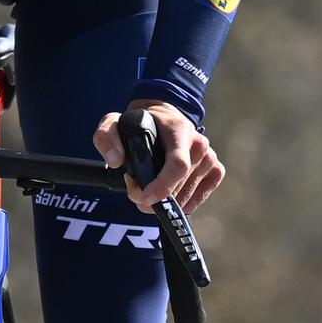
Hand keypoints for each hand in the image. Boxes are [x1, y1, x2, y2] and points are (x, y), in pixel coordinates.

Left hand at [92, 100, 224, 213]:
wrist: (163, 118)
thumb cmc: (139, 123)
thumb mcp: (114, 122)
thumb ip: (106, 137)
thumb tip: (116, 160)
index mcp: (179, 130)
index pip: (178, 165)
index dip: (163, 186)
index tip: (144, 197)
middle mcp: (199, 144)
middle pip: (179, 186)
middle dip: (154, 198)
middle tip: (135, 192)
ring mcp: (209, 158)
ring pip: (187, 196)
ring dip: (166, 203)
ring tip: (149, 190)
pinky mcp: (215, 170)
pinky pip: (199, 198)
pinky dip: (182, 204)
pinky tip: (169, 194)